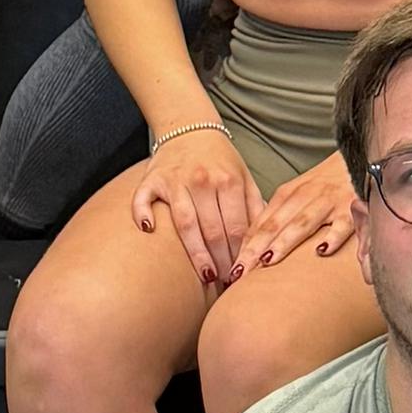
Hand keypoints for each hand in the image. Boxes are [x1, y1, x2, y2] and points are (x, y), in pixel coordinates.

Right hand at [132, 127, 261, 286]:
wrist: (189, 128)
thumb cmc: (220, 161)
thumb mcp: (244, 178)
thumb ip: (255, 207)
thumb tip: (269, 240)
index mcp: (228, 181)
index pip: (238, 227)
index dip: (242, 254)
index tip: (245, 275)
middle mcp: (203, 181)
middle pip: (214, 230)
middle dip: (223, 261)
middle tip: (228, 284)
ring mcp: (176, 181)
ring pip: (186, 224)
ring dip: (197, 253)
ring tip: (207, 276)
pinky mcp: (152, 179)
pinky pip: (143, 199)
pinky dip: (143, 213)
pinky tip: (148, 231)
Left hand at [242, 153, 361, 275]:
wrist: (361, 155)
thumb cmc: (328, 182)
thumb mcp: (300, 194)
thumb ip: (280, 217)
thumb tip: (253, 248)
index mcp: (288, 194)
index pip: (260, 223)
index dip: (243, 246)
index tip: (230, 271)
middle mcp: (304, 197)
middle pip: (274, 225)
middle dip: (254, 249)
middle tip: (239, 273)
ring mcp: (328, 201)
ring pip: (302, 223)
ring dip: (283, 242)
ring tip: (267, 262)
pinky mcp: (353, 206)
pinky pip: (342, 224)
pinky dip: (332, 237)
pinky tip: (322, 252)